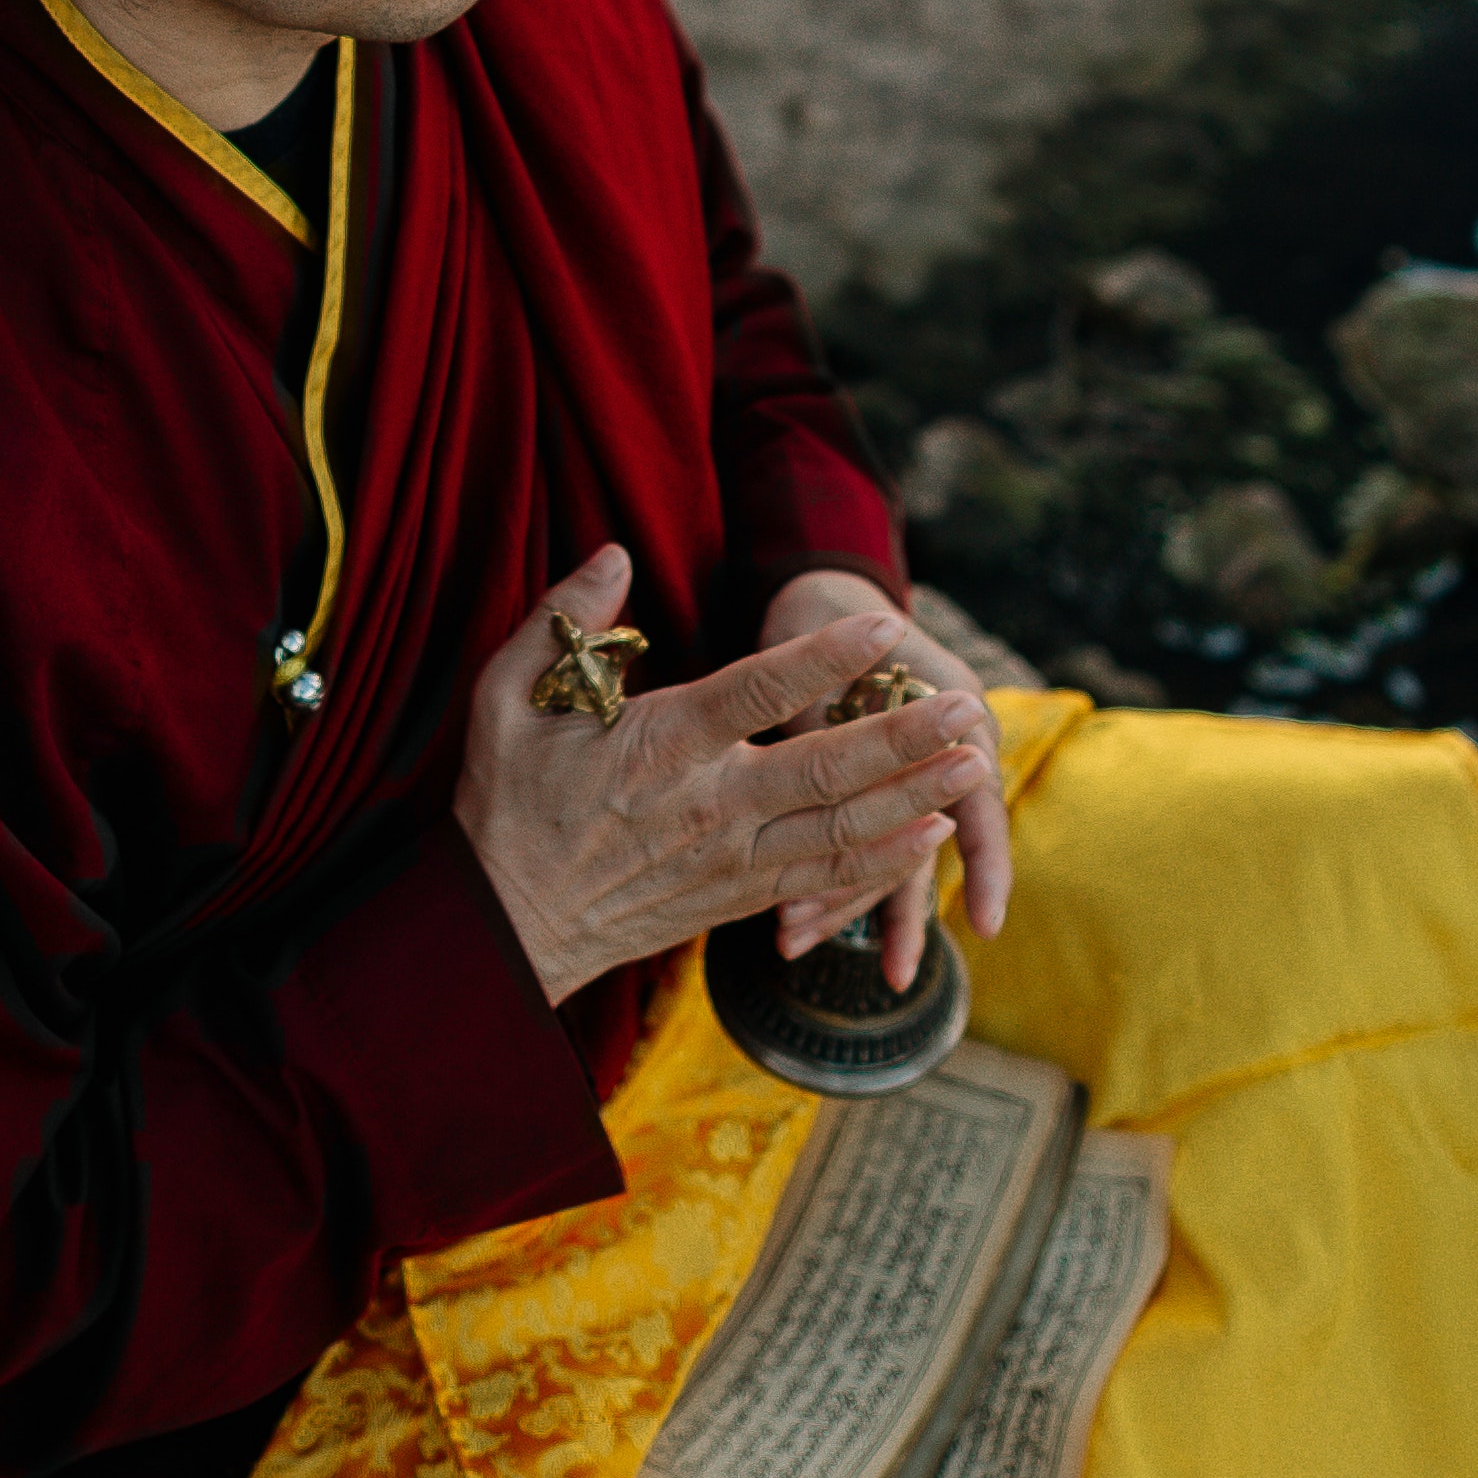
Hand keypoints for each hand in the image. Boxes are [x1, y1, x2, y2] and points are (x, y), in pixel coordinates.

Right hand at [452, 547, 1001, 1005]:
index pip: (756, 691)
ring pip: (841, 829)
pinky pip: (825, 877)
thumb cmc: (506, 801)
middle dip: (904, 736)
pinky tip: (930, 833)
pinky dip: (884, 857)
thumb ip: (563, 622)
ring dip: (914, 795)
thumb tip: (614, 553)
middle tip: (966, 703)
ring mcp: (729, 860)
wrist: (503, 924)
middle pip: (824, 769)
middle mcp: (707, 806)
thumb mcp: (507, 699)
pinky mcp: (739, 898)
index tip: (884, 623)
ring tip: (974, 762)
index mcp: (658, 746)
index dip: (824, 656)